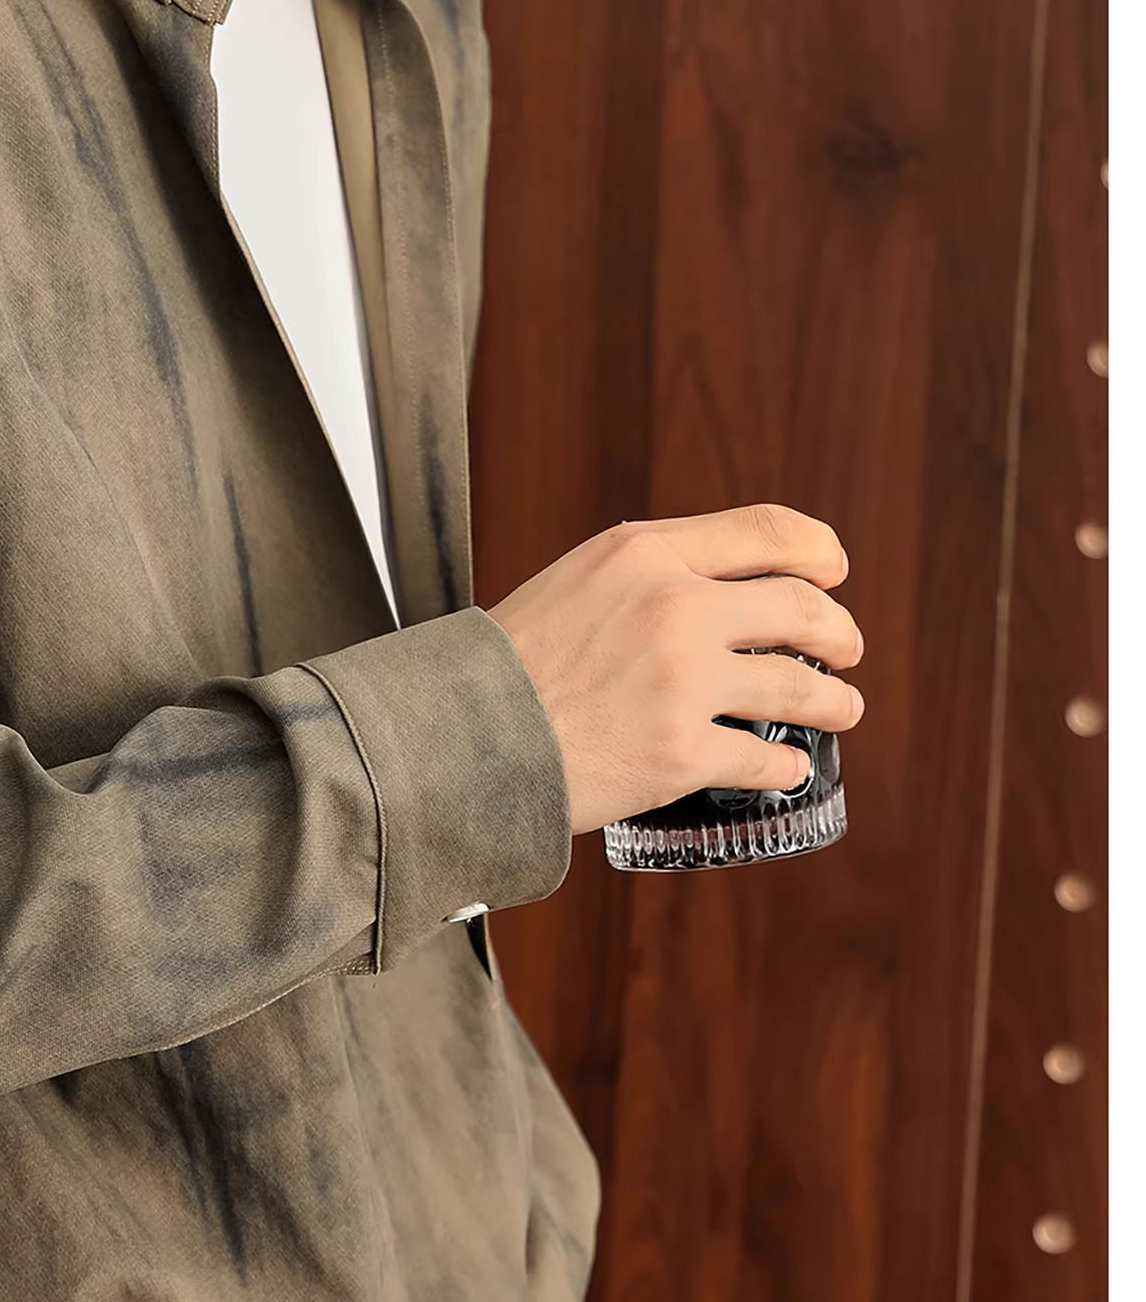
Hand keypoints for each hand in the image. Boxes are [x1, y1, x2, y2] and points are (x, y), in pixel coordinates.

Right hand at [486, 504, 865, 834]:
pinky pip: (763, 758)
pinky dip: (786, 767)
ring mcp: (683, 681)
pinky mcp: (681, 751)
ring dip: (834, 701)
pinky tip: (789, 770)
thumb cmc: (503, 669)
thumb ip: (640, 577)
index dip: (818, 551)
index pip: (767, 531)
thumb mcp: (572, 583)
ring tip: (841, 709)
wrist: (457, 740)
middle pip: (801, 607)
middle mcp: (674, 607)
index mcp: (644, 554)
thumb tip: (707, 592)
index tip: (833, 571)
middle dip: (839, 631)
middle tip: (845, 650)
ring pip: (800, 686)